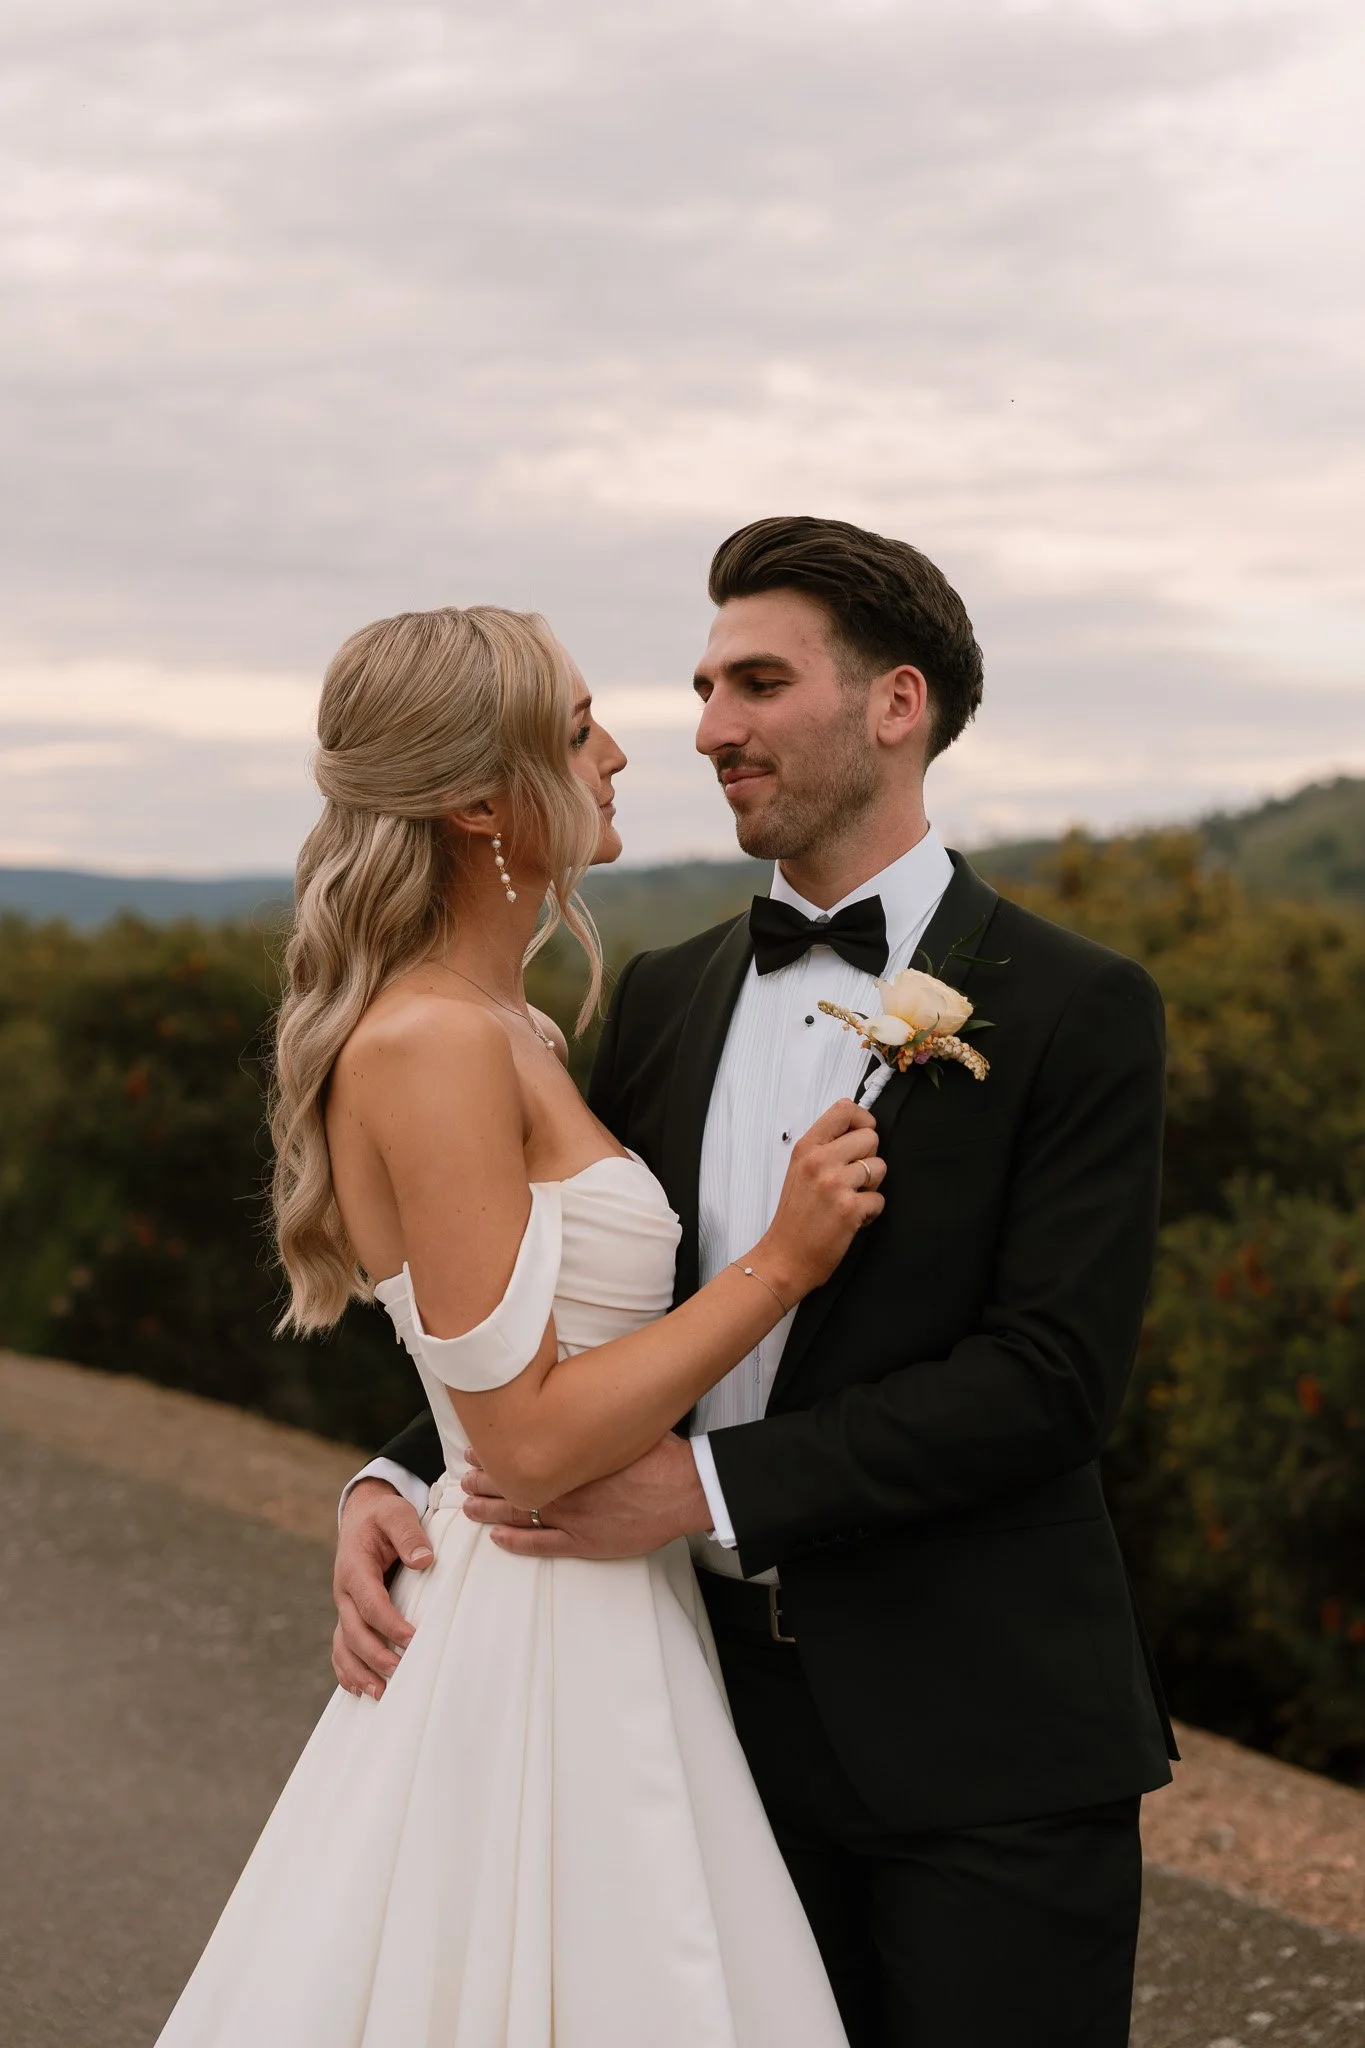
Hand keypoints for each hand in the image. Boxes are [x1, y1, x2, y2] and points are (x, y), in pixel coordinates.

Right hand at [332, 1478, 434, 1700]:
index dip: (389, 1623)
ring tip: (379, 1693)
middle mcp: (344, 1591)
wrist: (362, 1516)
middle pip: (353, 1630)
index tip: (412, 1639)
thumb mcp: (396, 1513)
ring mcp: (344, 1606)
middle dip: (375, 1655)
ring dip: (358, 1671)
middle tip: (400, 1672)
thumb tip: (424, 1561)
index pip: (370, 1602)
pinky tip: (359, 1689)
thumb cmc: (383, 1516)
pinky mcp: (349, 1615)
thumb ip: (409, 1534)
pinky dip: (346, 1670)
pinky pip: (341, 1647)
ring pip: (344, 1645)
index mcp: (354, 1567)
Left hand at [460, 1435, 710, 1558]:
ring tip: (468, 1504)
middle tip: (466, 1475)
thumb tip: (575, 1398)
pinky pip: (542, 1544)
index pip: (523, 1455)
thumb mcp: (622, 1424)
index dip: (497, 1453)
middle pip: (514, 1483)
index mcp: (572, 1458)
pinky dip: (516, 1541)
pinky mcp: (585, 1542)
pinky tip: (497, 1538)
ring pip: (519, 1513)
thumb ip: (594, 1419)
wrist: (684, 1489)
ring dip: (491, 1508)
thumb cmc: (659, 1456)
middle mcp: (565, 1488)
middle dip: (486, 1479)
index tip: (481, 1447)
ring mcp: (572, 1518)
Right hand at [758, 1097, 884, 1299]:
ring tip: (851, 1200)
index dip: (863, 1121)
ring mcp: (834, 1184)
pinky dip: (871, 1212)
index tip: (861, 1137)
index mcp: (807, 1147)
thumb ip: (825, 1148)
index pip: (845, 1109)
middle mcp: (820, 1160)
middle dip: (869, 1159)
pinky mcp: (849, 1209)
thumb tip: (859, 1130)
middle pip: (871, 1137)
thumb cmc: (794, 1217)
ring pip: (880, 1168)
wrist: (784, 1258)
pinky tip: (852, 1220)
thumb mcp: (799, 1170)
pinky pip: (880, 1199)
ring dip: (871, 1187)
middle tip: (852, 1180)